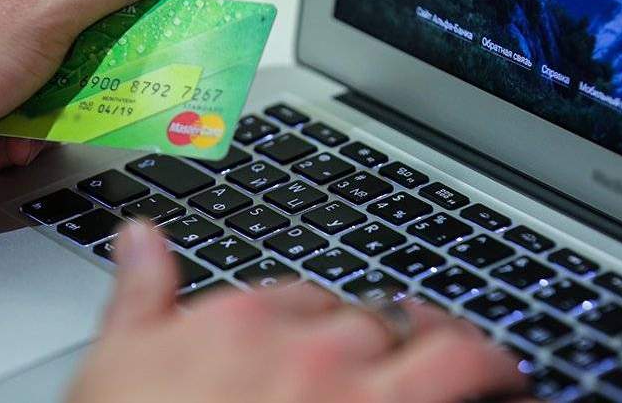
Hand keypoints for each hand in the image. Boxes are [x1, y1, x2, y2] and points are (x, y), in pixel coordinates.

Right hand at [68, 222, 533, 402]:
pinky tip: (506, 384)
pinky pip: (468, 381)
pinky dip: (494, 377)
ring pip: (439, 346)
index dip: (325, 321)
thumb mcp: (115, 363)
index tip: (332, 342)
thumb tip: (139, 235)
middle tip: (419, 348)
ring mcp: (357, 390)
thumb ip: (138, 292)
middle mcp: (309, 346)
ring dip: (465, 348)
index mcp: (244, 321)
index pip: (305, 297)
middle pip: (374, 320)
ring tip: (488, 363)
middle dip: (394, 336)